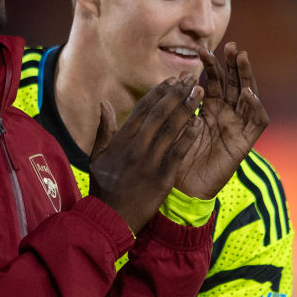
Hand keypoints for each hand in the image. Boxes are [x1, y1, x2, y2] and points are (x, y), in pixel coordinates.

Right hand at [89, 75, 203, 232]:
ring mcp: (149, 162)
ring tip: (199, 93)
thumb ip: (104, 129)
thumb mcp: (97, 156)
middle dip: (177, 93)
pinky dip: (188, 137)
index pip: (143, 109)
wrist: (109, 219)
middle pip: (160, 113)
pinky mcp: (162, 178)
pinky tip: (199, 124)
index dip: (159, 91)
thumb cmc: (103, 188)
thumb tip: (104, 103)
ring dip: (187, 108)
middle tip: (191, 78)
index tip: (173, 80)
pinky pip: (178, 152)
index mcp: (121, 140)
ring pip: (171, 129)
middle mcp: (136, 147)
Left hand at [176, 42, 267, 198]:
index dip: (211, 65)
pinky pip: (257, 121)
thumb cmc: (174, 158)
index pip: (215, 81)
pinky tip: (247, 93)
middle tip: (231, 45)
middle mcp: (226, 116)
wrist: (182, 190)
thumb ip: (177, 105)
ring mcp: (237, 128)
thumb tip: (176, 78)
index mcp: (210, 110)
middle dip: (233, 64)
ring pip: (249, 96)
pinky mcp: (245, 143)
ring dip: (247, 77)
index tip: (201, 49)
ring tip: (242, 58)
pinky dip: (255, 106)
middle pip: (235, 84)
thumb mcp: (172, 126)